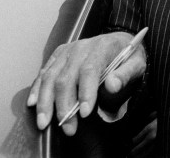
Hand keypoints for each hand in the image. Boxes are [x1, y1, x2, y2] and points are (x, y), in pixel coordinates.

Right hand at [27, 32, 145, 135]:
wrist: (119, 41)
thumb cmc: (128, 56)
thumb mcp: (137, 64)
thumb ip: (126, 74)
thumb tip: (112, 85)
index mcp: (103, 47)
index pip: (90, 70)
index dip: (86, 93)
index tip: (85, 113)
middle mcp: (82, 47)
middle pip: (66, 78)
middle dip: (65, 106)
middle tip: (68, 127)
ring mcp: (68, 51)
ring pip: (51, 77)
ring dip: (46, 102)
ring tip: (45, 122)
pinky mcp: (58, 55)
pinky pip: (44, 72)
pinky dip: (36, 89)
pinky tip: (33, 104)